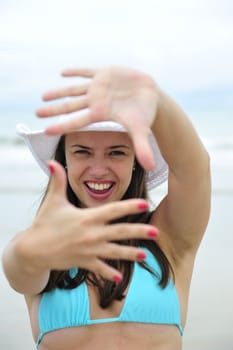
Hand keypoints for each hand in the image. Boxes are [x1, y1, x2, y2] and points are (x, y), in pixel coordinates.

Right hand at [25, 160, 158, 281]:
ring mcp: (88, 250)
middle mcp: (91, 234)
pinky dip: (109, 273)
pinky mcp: (83, 262)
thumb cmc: (44, 223)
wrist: (33, 250)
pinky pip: (100, 269)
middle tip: (156, 232)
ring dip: (130, 254)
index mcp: (86, 217)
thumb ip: (57, 181)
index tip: (145, 203)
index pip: (112, 210)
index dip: (129, 206)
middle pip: (120, 232)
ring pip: (114, 252)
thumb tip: (52, 161)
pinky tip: (120, 278)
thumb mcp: (53, 201)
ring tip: (145, 256)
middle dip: (139, 232)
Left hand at [36, 67, 158, 169]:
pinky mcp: (105, 73)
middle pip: (70, 106)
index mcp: (100, 114)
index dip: (61, 125)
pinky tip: (63, 73)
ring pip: (74, 89)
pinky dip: (76, 72)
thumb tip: (150, 167)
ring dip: (59, 92)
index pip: (77, 121)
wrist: (150, 97)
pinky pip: (87, 72)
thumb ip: (142, 147)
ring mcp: (98, 87)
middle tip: (37, 112)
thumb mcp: (141, 131)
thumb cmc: (144, 115)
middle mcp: (96, 101)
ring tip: (43, 96)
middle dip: (53, 109)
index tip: (45, 131)